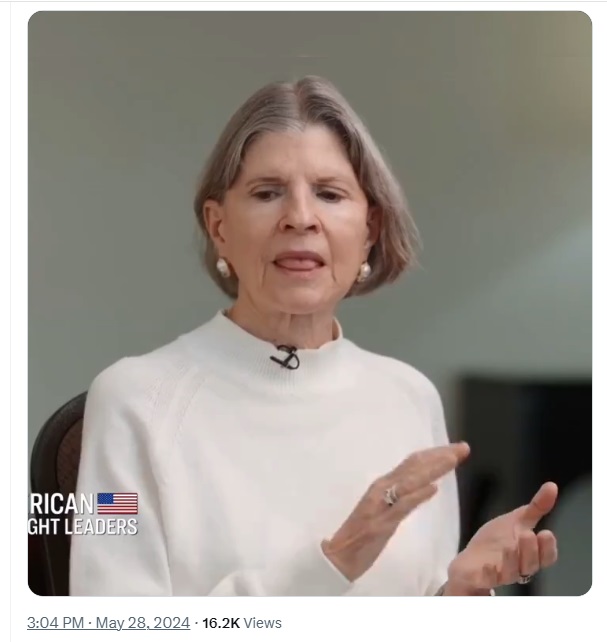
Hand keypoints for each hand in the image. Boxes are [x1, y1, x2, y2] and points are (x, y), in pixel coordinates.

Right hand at [322, 442, 469, 581]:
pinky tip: (432, 489)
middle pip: (414, 466)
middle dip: (439, 456)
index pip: (412, 463)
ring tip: (452, 460)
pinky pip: (402, 506)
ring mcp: (381, 504)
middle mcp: (382, 488)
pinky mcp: (381, 523)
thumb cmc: (362, 534)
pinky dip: (417, 496)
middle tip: (462, 448)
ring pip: (410, 481)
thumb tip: (428, 484)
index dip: (434, 454)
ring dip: (432, 469)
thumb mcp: (386, 510)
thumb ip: (403, 497)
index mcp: (384, 485)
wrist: (340, 556)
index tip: (456, 449)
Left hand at [445, 482, 558, 594]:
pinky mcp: (480, 578)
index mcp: (527, 554)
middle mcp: (517, 568)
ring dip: (512, 559)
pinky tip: (487, 565)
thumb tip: (552, 486)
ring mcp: (498, 575)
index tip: (547, 533)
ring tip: (510, 546)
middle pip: (529, 565)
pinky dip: (488, 573)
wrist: (470, 561)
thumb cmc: (496, 543)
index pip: (545, 557)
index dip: (547, 548)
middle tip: (528, 534)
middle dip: (531, 551)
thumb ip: (535, 509)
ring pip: (511, 573)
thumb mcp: (515, 522)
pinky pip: (485, 579)